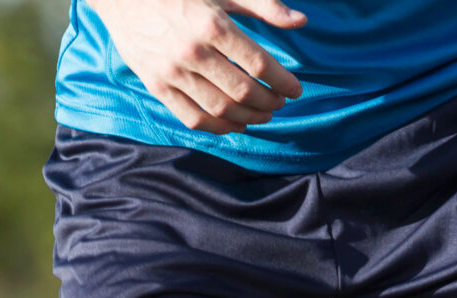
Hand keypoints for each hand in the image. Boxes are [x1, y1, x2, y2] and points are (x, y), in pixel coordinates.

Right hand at [88, 0, 307, 134]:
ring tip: (262, 116)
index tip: (296, 90)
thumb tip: (300, 21)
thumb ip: (263, 5)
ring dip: (247, 118)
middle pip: (241, 91)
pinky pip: (192, 117)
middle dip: (268, 102)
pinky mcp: (156, 86)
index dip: (282, 81)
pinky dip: (217, 127)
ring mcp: (172, 72)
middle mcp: (192, 52)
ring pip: (219, 109)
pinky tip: (233, 125)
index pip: (258, 63)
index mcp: (212, 24)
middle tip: (280, 103)